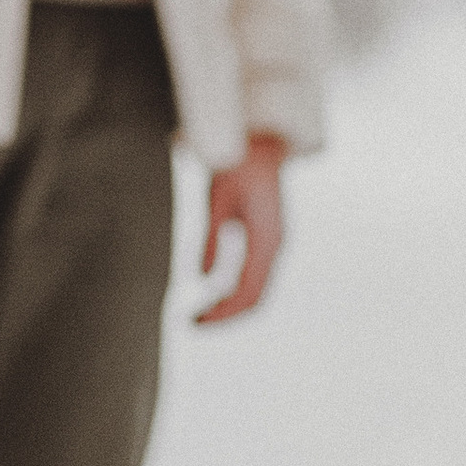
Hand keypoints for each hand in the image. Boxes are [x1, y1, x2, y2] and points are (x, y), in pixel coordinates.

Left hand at [196, 133, 287, 325]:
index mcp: (267, 240)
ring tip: (197, 315)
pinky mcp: (266, 239)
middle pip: (253, 298)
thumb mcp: (216, 199)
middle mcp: (275, 246)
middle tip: (190, 324)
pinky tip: (210, 294)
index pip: (248, 293)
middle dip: (223, 316)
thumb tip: (203, 279)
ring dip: (227, 306)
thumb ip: (210, 239)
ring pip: (255, 290)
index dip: (222, 315)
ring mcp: (273, 243)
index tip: (193, 323)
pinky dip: (232, 291)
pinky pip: (252, 275)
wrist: (261, 141)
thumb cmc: (237, 164)